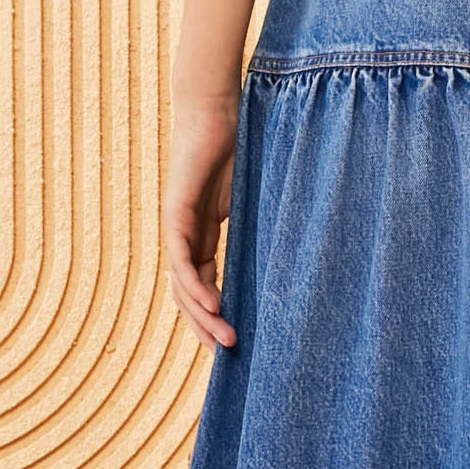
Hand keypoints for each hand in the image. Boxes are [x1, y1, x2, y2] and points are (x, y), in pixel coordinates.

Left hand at [163, 94, 240, 349]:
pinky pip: (181, 260)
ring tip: (227, 341)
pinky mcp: (176, 213)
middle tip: (229, 356)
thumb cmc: (239, 150)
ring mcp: (177, 227)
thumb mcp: (252, 202)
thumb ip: (258, 228)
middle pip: (189, 296)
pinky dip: (195, 287)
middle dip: (207, 328)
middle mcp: (185, 237)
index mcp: (201, 237)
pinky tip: (214, 306)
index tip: (236, 343)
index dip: (216, 318)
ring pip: (183, 286)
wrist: (216, 112)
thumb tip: (294, 253)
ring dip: (204, 317)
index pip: (202, 287)